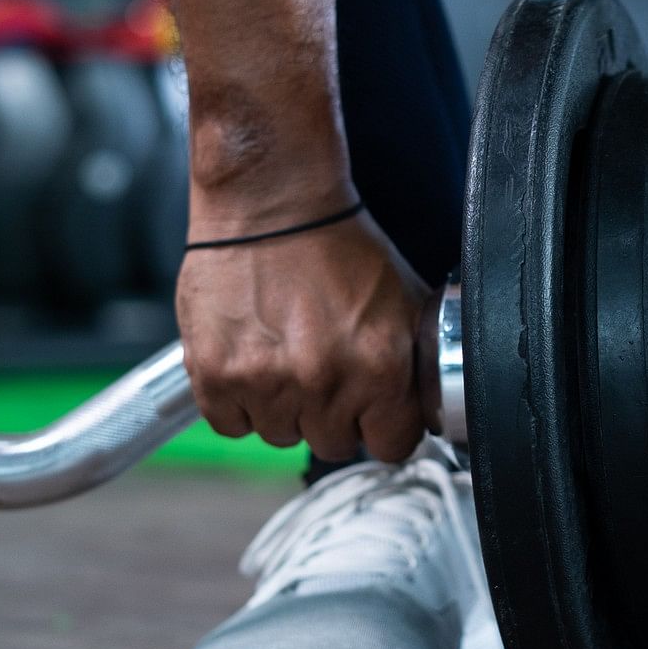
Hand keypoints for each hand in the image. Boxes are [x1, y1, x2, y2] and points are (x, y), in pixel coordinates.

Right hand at [176, 201, 432, 462]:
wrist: (272, 202)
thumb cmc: (337, 242)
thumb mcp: (406, 298)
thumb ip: (419, 361)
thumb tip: (431, 403)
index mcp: (380, 368)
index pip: (391, 446)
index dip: (382, 426)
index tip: (371, 410)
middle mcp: (325, 383)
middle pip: (333, 444)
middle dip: (332, 414)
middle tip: (322, 367)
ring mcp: (266, 383)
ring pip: (280, 435)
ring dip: (283, 406)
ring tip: (284, 353)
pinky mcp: (216, 375)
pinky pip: (231, 425)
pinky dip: (238, 401)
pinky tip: (251, 359)